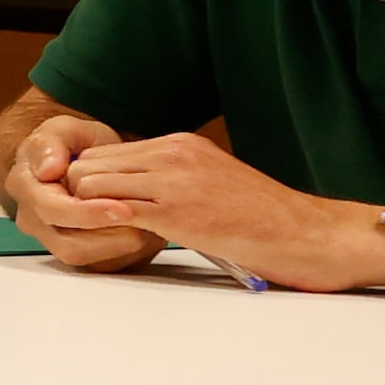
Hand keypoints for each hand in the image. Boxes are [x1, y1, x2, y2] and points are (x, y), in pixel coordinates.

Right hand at [0, 111, 162, 271]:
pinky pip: (100, 263)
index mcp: (25, 187)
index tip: (123, 207)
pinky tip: (144, 232)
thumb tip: (47, 170)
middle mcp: (34, 219)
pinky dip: (125, 252)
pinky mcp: (76, 251)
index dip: (87, 213)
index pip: (52, 211)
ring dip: (120, 246)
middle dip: (109, 235)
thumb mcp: (62, 130)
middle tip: (144, 222)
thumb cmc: (70, 146)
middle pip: (68, 243)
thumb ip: (50, 144)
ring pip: (86, 258)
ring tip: (147, 225)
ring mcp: (53, 238)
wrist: (81, 162)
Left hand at [52, 132, 384, 288]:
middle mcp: (173, 153)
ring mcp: (173, 179)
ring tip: (95, 235)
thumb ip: (173, 180)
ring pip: (90, 183)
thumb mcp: (213, 182)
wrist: (308, 234)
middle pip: (88, 164)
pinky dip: (99, 225)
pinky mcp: (176, 210)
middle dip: (76, 195)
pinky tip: (108, 240)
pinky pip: (111, 210)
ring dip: (84, 211)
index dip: (88, 183)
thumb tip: (135, 194)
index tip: (88, 208)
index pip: (105, 152)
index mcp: (181, 144)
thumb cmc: (265, 219)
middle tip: (81, 224)